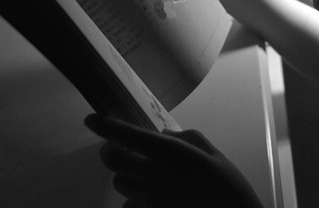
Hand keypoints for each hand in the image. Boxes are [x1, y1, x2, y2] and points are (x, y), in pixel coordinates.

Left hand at [86, 114, 262, 207]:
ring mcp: (149, 200)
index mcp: (168, 153)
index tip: (91, 119)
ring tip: (143, 174)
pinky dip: (135, 200)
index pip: (125, 135)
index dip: (104, 125)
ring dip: (125, 175)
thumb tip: (163, 134)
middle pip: (112, 161)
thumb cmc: (227, 186)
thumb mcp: (211, 154)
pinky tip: (153, 197)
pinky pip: (130, 206)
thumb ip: (185, 139)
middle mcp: (152, 175)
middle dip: (109, 151)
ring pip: (120, 184)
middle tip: (117, 147)